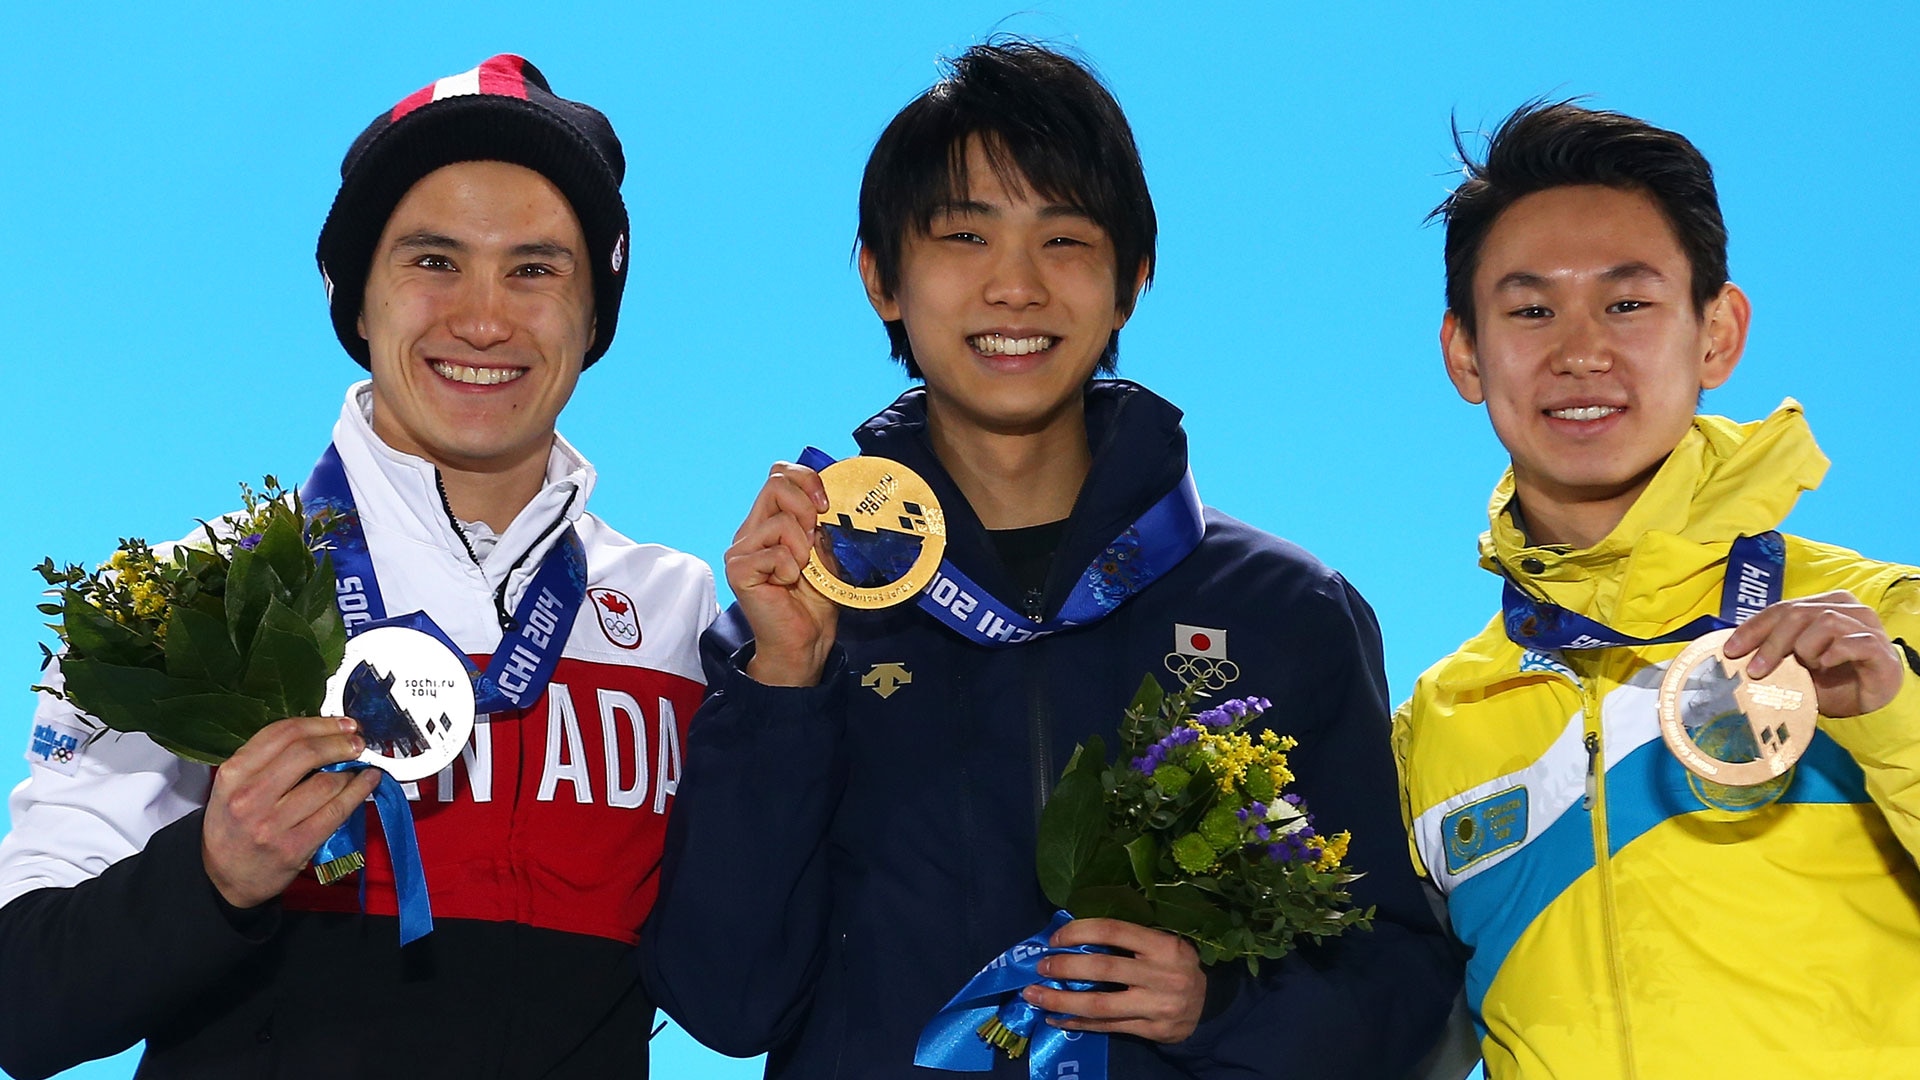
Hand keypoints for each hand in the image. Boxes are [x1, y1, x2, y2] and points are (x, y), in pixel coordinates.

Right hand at [201, 716, 383, 908]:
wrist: (224, 877)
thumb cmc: (232, 826)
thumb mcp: (231, 786)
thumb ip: (266, 759)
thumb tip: (319, 734)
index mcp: (233, 774)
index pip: (282, 734)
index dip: (320, 724)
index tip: (341, 724)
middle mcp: (250, 797)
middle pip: (306, 753)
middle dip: (340, 741)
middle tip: (356, 741)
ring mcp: (272, 824)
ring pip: (326, 783)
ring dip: (352, 769)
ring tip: (360, 765)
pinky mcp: (294, 847)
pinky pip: (336, 811)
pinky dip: (359, 792)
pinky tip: (368, 782)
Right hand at [726, 461, 838, 686]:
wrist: (805, 640)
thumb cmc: (814, 599)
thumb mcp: (826, 552)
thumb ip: (821, 523)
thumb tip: (826, 496)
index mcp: (769, 522)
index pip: (778, 474)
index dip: (806, 478)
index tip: (826, 505)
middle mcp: (750, 531)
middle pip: (776, 484)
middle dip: (807, 508)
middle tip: (814, 540)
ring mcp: (740, 550)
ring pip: (780, 521)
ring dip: (802, 549)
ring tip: (799, 572)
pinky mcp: (738, 570)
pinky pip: (775, 553)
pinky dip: (791, 569)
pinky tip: (786, 585)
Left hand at [1022, 918, 1206, 1044]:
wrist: (1209, 1004)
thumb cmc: (1175, 965)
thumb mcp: (1163, 943)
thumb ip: (1129, 939)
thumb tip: (1073, 934)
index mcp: (1164, 945)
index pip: (1114, 931)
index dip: (1079, 931)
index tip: (1055, 938)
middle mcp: (1162, 975)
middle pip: (1103, 969)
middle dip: (1065, 967)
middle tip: (1040, 967)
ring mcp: (1158, 1006)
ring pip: (1101, 1005)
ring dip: (1062, 1001)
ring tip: (1035, 996)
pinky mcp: (1153, 1031)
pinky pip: (1108, 1027)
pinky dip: (1078, 1022)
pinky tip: (1056, 1017)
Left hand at [1723, 590, 1907, 717]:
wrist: (1869, 701)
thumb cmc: (1831, 679)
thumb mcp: (1796, 664)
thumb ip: (1774, 651)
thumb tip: (1734, 653)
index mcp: (1824, 603)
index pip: (1781, 608)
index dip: (1753, 628)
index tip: (1730, 650)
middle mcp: (1847, 608)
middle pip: (1798, 613)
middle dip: (1770, 643)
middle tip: (1755, 671)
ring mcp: (1866, 625)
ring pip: (1824, 622)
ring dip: (1807, 649)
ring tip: (1810, 667)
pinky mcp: (1879, 647)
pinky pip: (1850, 643)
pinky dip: (1832, 656)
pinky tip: (1828, 666)